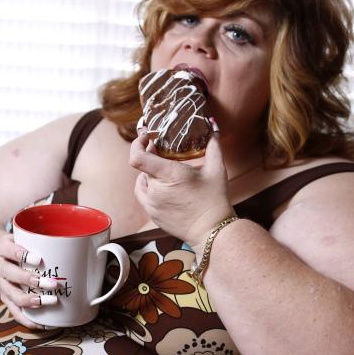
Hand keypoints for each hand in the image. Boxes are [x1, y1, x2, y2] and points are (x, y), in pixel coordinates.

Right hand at [0, 233, 57, 328]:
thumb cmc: (21, 246)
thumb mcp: (26, 237)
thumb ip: (45, 239)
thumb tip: (86, 243)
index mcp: (3, 248)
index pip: (6, 248)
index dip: (19, 254)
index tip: (38, 259)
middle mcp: (0, 267)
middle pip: (9, 273)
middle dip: (29, 279)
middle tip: (51, 283)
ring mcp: (2, 284)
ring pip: (11, 295)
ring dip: (29, 300)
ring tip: (48, 301)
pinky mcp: (6, 298)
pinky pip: (15, 311)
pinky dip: (28, 319)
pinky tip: (42, 324)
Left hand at [129, 125, 234, 254]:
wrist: (211, 231)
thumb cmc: (214, 200)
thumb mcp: (217, 169)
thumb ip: (213, 144)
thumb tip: (212, 124)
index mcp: (169, 175)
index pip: (138, 158)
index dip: (137, 144)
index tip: (145, 138)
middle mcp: (156, 189)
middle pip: (144, 167)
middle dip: (151, 157)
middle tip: (163, 152)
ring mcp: (152, 203)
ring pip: (143, 181)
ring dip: (150, 173)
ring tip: (165, 171)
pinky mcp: (152, 214)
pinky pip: (143, 195)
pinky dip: (148, 187)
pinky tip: (161, 185)